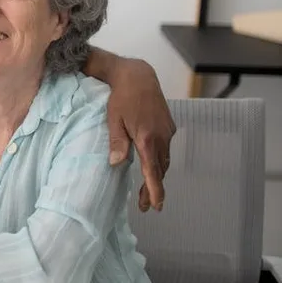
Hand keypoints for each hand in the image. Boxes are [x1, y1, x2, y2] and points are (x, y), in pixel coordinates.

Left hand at [105, 58, 174, 211]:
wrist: (138, 75)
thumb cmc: (121, 97)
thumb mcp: (114, 120)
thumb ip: (117, 142)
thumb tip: (116, 164)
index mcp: (147, 138)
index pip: (153, 171)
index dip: (155, 190)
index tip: (156, 205)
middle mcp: (161, 137)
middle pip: (161, 169)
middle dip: (155, 188)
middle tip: (148, 206)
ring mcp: (167, 131)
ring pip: (164, 160)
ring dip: (158, 176)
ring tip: (150, 192)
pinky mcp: (168, 127)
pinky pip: (165, 149)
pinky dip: (160, 161)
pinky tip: (153, 166)